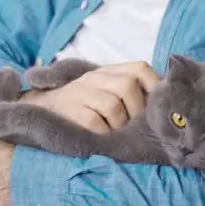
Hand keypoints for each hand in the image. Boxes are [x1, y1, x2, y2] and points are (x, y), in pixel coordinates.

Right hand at [23, 61, 158, 132]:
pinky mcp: (71, 111)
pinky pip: (95, 122)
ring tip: (114, 132)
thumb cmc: (82, 107)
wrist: (40, 111)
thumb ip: (129, 92)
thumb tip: (164, 106)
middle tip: (131, 125)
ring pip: (113, 105)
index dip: (153, 86)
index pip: (139, 68)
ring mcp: (80, 93)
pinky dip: (103, 133)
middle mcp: (93, 78)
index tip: (156, 106)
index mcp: (106, 72)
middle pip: (127, 86)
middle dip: (135, 110)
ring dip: (119, 125)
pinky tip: (101, 137)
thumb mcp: (104, 91)